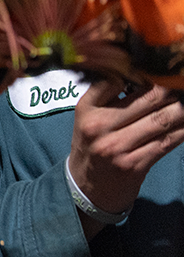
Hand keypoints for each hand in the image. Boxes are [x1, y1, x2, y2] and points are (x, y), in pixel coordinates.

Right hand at [69, 80, 183, 237]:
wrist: (84, 188)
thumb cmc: (91, 146)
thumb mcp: (87, 117)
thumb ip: (107, 96)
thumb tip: (144, 74)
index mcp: (87, 108)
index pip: (118, 80)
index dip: (145, 71)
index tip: (163, 69)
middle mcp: (100, 125)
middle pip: (148, 98)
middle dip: (173, 89)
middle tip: (182, 81)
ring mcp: (117, 147)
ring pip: (162, 120)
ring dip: (182, 109)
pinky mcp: (134, 165)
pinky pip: (167, 142)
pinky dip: (183, 131)